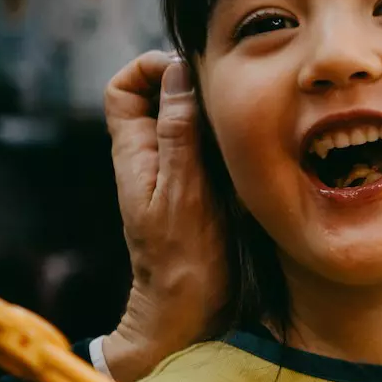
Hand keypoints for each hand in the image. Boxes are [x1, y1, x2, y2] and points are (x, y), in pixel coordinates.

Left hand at [103, 52, 225, 381]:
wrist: (193, 313)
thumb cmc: (183, 261)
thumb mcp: (181, 191)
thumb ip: (179, 132)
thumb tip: (179, 73)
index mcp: (136, 153)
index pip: (124, 87)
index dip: (150, 69)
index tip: (187, 74)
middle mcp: (157, 158)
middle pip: (164, 97)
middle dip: (194, 85)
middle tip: (229, 94)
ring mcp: (184, 174)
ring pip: (195, 122)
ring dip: (220, 116)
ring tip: (246, 122)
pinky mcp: (210, 191)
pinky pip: (218, 150)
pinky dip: (235, 143)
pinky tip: (257, 152)